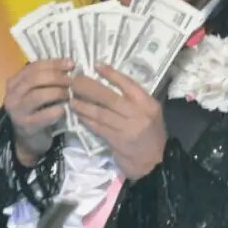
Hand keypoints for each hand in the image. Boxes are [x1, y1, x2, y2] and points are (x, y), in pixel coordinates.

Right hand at [3, 59, 72, 165]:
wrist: (29, 139)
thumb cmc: (38, 110)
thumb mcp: (38, 91)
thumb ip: (48, 78)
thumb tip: (69, 65)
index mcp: (14, 82)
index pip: (34, 67)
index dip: (54, 64)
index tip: (71, 64)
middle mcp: (12, 95)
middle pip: (35, 79)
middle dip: (57, 77)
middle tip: (73, 81)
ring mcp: (17, 111)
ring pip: (38, 95)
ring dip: (58, 93)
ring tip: (69, 95)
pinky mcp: (26, 125)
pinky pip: (44, 115)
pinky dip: (57, 110)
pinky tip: (65, 110)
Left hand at [69, 64, 165, 179]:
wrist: (156, 162)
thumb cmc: (152, 135)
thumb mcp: (150, 113)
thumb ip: (134, 101)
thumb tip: (111, 84)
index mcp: (148, 103)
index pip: (128, 84)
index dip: (111, 74)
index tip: (96, 65)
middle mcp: (138, 114)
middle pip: (110, 97)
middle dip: (90, 88)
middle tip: (75, 81)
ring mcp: (126, 128)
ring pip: (100, 112)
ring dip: (83, 104)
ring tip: (71, 97)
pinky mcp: (116, 141)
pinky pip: (98, 127)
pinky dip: (86, 119)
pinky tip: (78, 114)